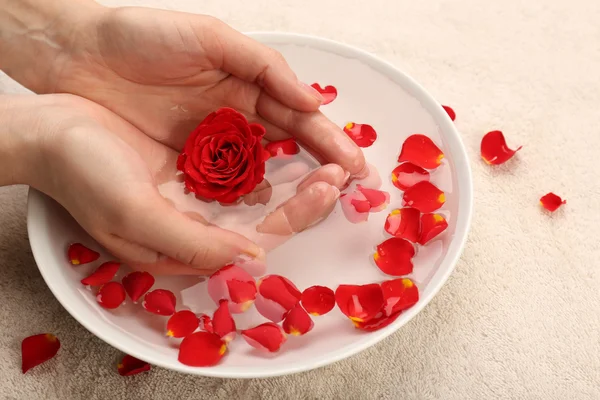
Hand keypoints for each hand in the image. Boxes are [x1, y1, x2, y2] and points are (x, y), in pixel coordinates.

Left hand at [0, 0, 366, 176]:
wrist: (78, 55)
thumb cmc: (142, 37)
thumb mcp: (211, 39)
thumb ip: (264, 67)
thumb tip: (312, 99)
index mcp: (246, 87)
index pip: (298, 117)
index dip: (328, 140)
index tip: (354, 163)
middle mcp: (235, 119)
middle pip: (288, 148)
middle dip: (319, 168)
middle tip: (345, 187)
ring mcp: (210, 145)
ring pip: (260, 171)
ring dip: (290, 187)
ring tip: (319, 202)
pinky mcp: (183, 165)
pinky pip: (222, 186)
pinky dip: (246, 197)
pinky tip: (267, 208)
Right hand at [1, 94, 344, 274]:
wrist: (50, 131)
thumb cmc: (84, 174)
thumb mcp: (136, 216)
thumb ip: (194, 244)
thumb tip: (253, 259)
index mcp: (189, 244)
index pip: (260, 236)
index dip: (299, 212)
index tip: (330, 183)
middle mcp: (200, 222)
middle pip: (269, 214)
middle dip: (310, 193)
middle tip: (343, 166)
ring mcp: (198, 192)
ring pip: (261, 187)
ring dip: (296, 171)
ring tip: (329, 153)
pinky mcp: (192, 162)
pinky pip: (241, 160)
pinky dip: (269, 151)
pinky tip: (290, 138)